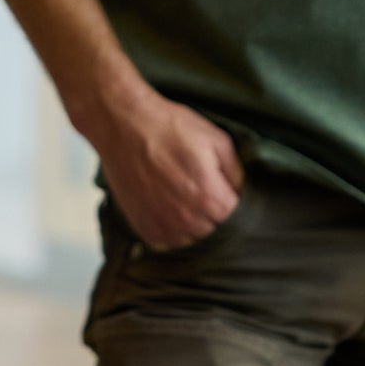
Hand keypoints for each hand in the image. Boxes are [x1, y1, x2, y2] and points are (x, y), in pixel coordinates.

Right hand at [92, 88, 243, 251]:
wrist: (124, 125)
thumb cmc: (168, 128)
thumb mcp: (216, 139)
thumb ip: (236, 172)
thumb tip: (240, 192)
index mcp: (209, 198)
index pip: (234, 216)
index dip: (231, 199)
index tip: (222, 187)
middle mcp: (186, 219)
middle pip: (213, 230)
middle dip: (211, 211)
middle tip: (198, 185)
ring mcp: (162, 225)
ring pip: (190, 239)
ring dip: (191, 223)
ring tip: (181, 195)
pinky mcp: (143, 226)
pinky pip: (166, 241)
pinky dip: (169, 227)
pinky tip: (165, 204)